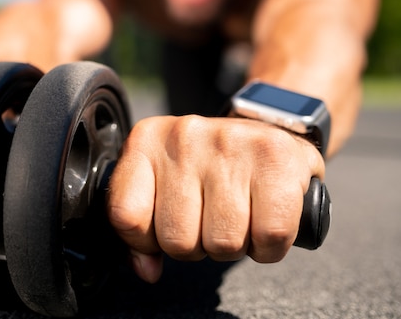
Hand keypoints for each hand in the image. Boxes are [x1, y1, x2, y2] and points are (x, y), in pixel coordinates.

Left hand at [107, 115, 324, 282]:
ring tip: (237, 218)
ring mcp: (229, 143)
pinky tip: (263, 222)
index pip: (126, 216)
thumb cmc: (208, 166)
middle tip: (210, 221)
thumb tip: (147, 270)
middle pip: (177, 240)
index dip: (146, 240)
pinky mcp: (274, 158)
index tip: (163, 230)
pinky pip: (269, 236)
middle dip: (196, 246)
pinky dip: (268, 246)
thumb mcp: (162, 184)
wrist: (266, 129)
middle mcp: (183, 136)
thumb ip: (141, 230)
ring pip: (222, 244)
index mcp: (146, 141)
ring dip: (233, 246)